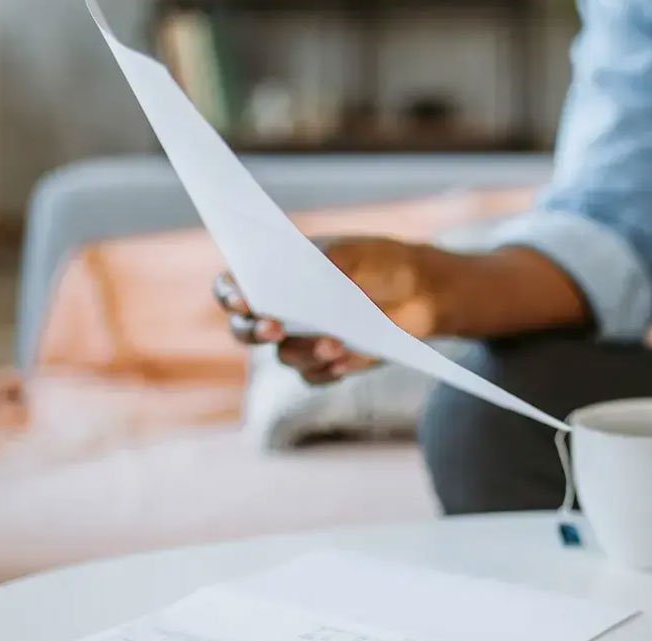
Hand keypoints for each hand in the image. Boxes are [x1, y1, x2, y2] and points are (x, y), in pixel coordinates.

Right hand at [212, 237, 452, 384]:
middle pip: (245, 329)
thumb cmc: (381, 262)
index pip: (232, 286)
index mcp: (274, 274)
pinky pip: (314, 377)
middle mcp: (280, 311)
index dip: (231, 294)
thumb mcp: (362, 252)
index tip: (244, 299)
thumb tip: (319, 267)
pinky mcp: (327, 365)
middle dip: (255, 330)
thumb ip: (336, 259)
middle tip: (274, 327)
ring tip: (336, 343)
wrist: (421, 291)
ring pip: (284, 356)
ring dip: (305, 351)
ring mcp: (301, 341)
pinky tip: (346, 361)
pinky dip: (328, 371)